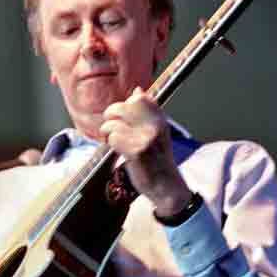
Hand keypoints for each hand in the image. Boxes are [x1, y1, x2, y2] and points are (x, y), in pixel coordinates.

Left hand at [100, 87, 191, 216]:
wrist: (167, 187)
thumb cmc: (159, 160)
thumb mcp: (158, 132)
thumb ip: (147, 112)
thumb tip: (138, 90)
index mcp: (160, 120)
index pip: (139, 98)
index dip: (125, 105)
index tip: (123, 117)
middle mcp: (154, 126)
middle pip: (123, 107)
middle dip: (111, 115)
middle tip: (111, 126)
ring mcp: (145, 139)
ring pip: (114, 124)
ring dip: (108, 132)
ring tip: (113, 140)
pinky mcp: (136, 152)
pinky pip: (114, 139)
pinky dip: (111, 144)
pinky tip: (117, 150)